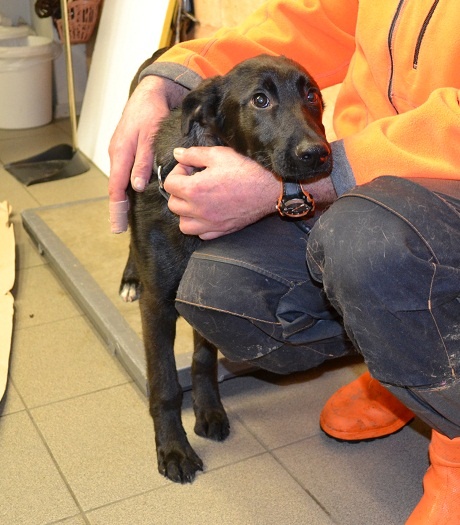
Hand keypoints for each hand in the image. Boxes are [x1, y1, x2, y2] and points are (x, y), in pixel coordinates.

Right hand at [108, 75, 187, 232]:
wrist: (150, 93)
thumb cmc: (150, 113)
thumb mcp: (149, 138)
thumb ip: (143, 163)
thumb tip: (136, 187)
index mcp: (120, 153)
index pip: (116, 188)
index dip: (116, 208)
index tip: (117, 226)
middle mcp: (116, 154)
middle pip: (115, 187)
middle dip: (117, 208)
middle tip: (119, 227)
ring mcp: (119, 152)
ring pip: (119, 180)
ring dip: (121, 198)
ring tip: (124, 217)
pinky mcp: (125, 149)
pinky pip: (123, 172)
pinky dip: (125, 186)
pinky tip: (132, 195)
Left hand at [164, 146, 280, 239]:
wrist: (270, 188)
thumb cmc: (247, 169)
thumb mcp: (219, 154)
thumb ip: (193, 154)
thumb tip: (177, 154)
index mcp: (195, 190)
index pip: (169, 184)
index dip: (177, 172)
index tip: (190, 167)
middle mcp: (199, 210)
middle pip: (173, 204)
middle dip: (179, 191)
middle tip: (193, 181)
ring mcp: (210, 223)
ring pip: (183, 224)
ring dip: (185, 212)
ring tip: (196, 200)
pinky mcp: (222, 230)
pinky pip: (201, 234)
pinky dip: (200, 225)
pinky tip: (208, 213)